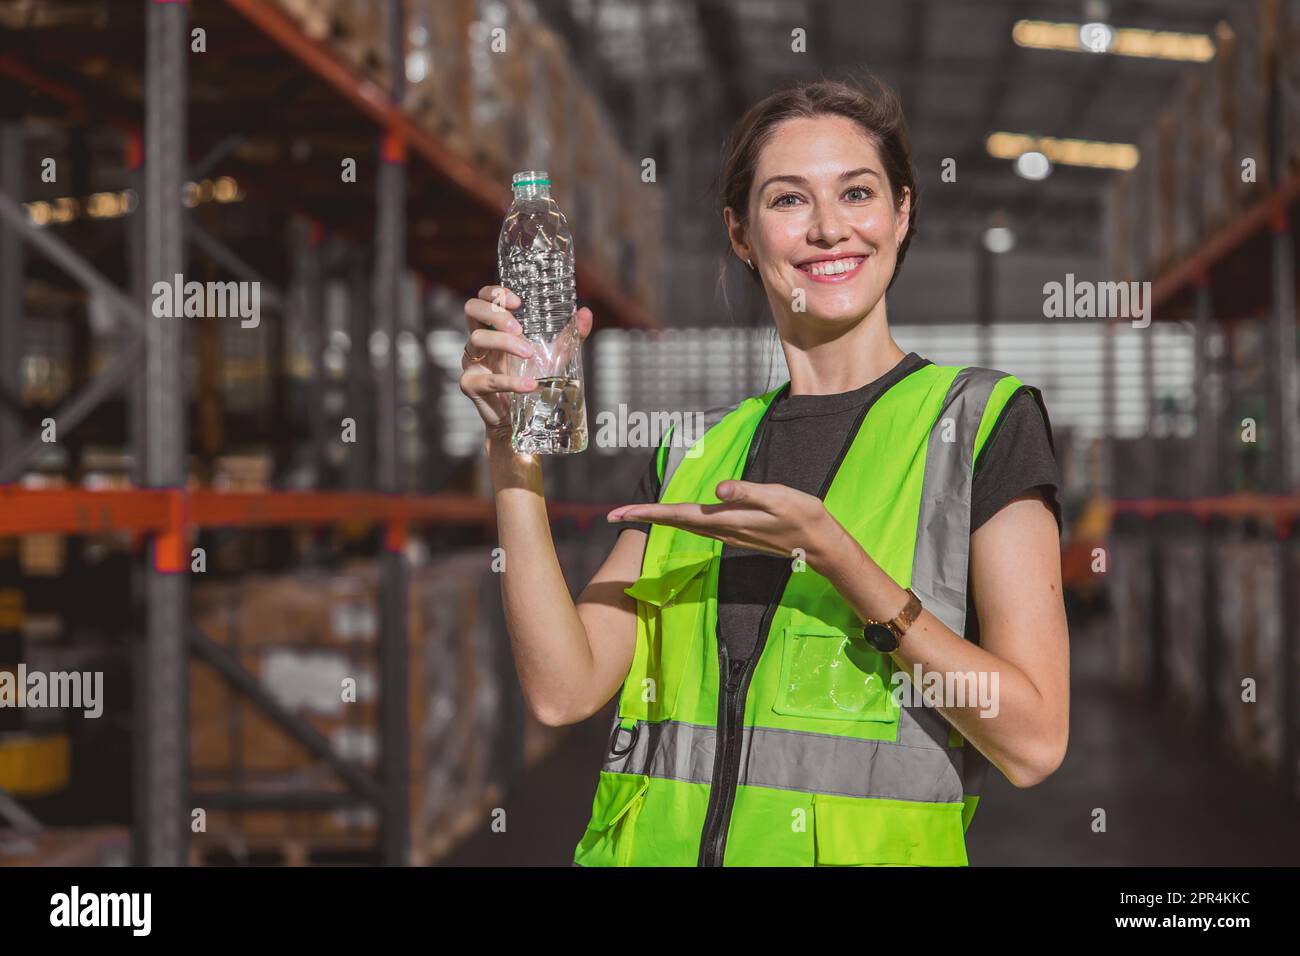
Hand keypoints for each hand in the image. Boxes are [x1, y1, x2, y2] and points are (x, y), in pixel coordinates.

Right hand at [459, 285, 593, 446]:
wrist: (523, 418)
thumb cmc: (532, 380)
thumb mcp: (554, 355)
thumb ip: (570, 336)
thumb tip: (586, 313)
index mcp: (493, 328)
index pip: (483, 298)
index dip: (495, 293)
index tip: (518, 302)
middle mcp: (478, 341)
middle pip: (472, 309)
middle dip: (495, 313)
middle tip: (520, 328)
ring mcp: (472, 362)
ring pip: (478, 339)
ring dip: (504, 342)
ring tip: (528, 354)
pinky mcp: (471, 385)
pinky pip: (488, 380)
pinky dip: (511, 382)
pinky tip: (530, 385)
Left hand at [607, 480, 846, 569]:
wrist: (819, 543)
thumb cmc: (802, 516)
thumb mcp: (777, 498)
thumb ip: (747, 492)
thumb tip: (718, 489)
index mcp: (725, 520)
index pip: (676, 515)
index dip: (646, 513)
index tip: (618, 513)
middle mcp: (720, 530)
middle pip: (672, 522)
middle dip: (641, 518)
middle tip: (610, 515)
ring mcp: (726, 534)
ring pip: (682, 525)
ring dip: (656, 519)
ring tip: (633, 513)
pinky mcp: (734, 532)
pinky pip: (696, 526)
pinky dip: (676, 519)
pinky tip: (671, 515)